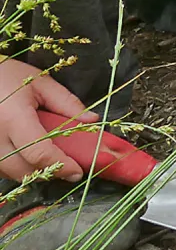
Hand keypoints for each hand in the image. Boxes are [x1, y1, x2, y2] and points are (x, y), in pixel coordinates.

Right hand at [0, 59, 92, 181]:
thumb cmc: (8, 76)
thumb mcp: (41, 83)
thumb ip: (67, 103)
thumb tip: (92, 120)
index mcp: (13, 118)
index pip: (39, 152)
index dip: (61, 165)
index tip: (78, 171)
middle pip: (24, 169)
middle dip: (50, 172)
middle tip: (70, 167)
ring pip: (10, 173)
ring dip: (33, 172)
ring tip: (52, 159)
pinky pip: (0, 168)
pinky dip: (17, 167)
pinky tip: (28, 156)